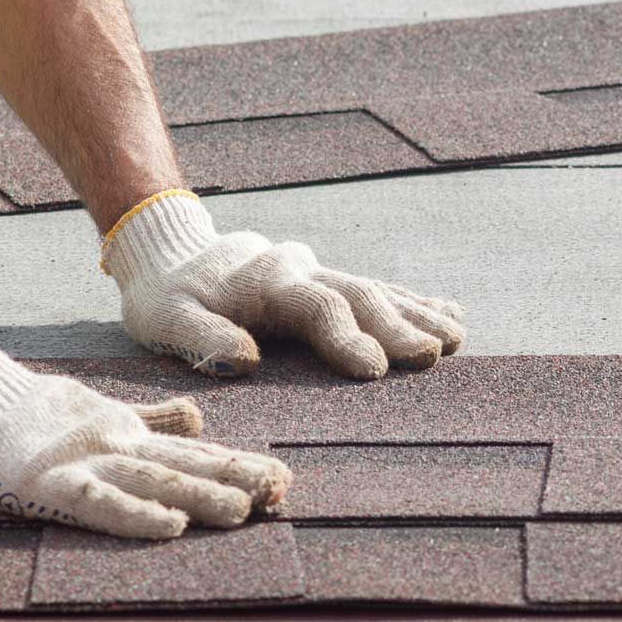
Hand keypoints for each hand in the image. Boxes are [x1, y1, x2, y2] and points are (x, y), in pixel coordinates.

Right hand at [0, 326, 291, 538]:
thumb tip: (199, 417)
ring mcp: (86, 464)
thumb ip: (151, 418)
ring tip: (245, 509)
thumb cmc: (31, 414)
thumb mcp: (103, 413)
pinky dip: (137, 514)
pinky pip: (100, 503)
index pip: (195, 451)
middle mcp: (118, 447)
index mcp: (130, 434)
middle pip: (187, 464)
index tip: (284, 480)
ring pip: (155, 479)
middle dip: (237, 479)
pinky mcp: (50, 485)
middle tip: (282, 492)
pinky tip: (170, 526)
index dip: (239, 465)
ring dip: (202, 495)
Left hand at [101, 190, 464, 378]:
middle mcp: (301, 271)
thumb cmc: (167, 299)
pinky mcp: (329, 281)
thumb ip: (201, 338)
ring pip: (377, 290)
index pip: (315, 306)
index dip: (346, 337)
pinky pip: (379, 289)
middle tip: (432, 354)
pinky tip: (451, 315)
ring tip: (455, 338)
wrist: (173, 253)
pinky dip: (415, 302)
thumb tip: (244, 361)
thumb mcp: (166, 319)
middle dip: (397, 326)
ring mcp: (320, 273)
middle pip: (358, 295)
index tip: (374, 369)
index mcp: (266, 282)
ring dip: (418, 314)